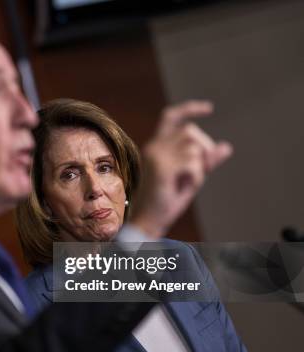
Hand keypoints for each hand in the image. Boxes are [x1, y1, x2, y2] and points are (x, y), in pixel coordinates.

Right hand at [129, 100, 231, 237]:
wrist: (148, 220)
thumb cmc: (167, 199)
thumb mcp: (190, 176)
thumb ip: (205, 161)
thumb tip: (226, 146)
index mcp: (157, 146)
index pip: (171, 117)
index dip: (189, 109)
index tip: (209, 108)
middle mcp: (154, 146)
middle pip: (190, 131)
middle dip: (204, 148)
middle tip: (200, 171)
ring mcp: (156, 156)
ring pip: (193, 148)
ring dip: (199, 167)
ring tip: (187, 183)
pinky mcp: (161, 167)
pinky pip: (192, 163)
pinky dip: (196, 177)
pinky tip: (185, 188)